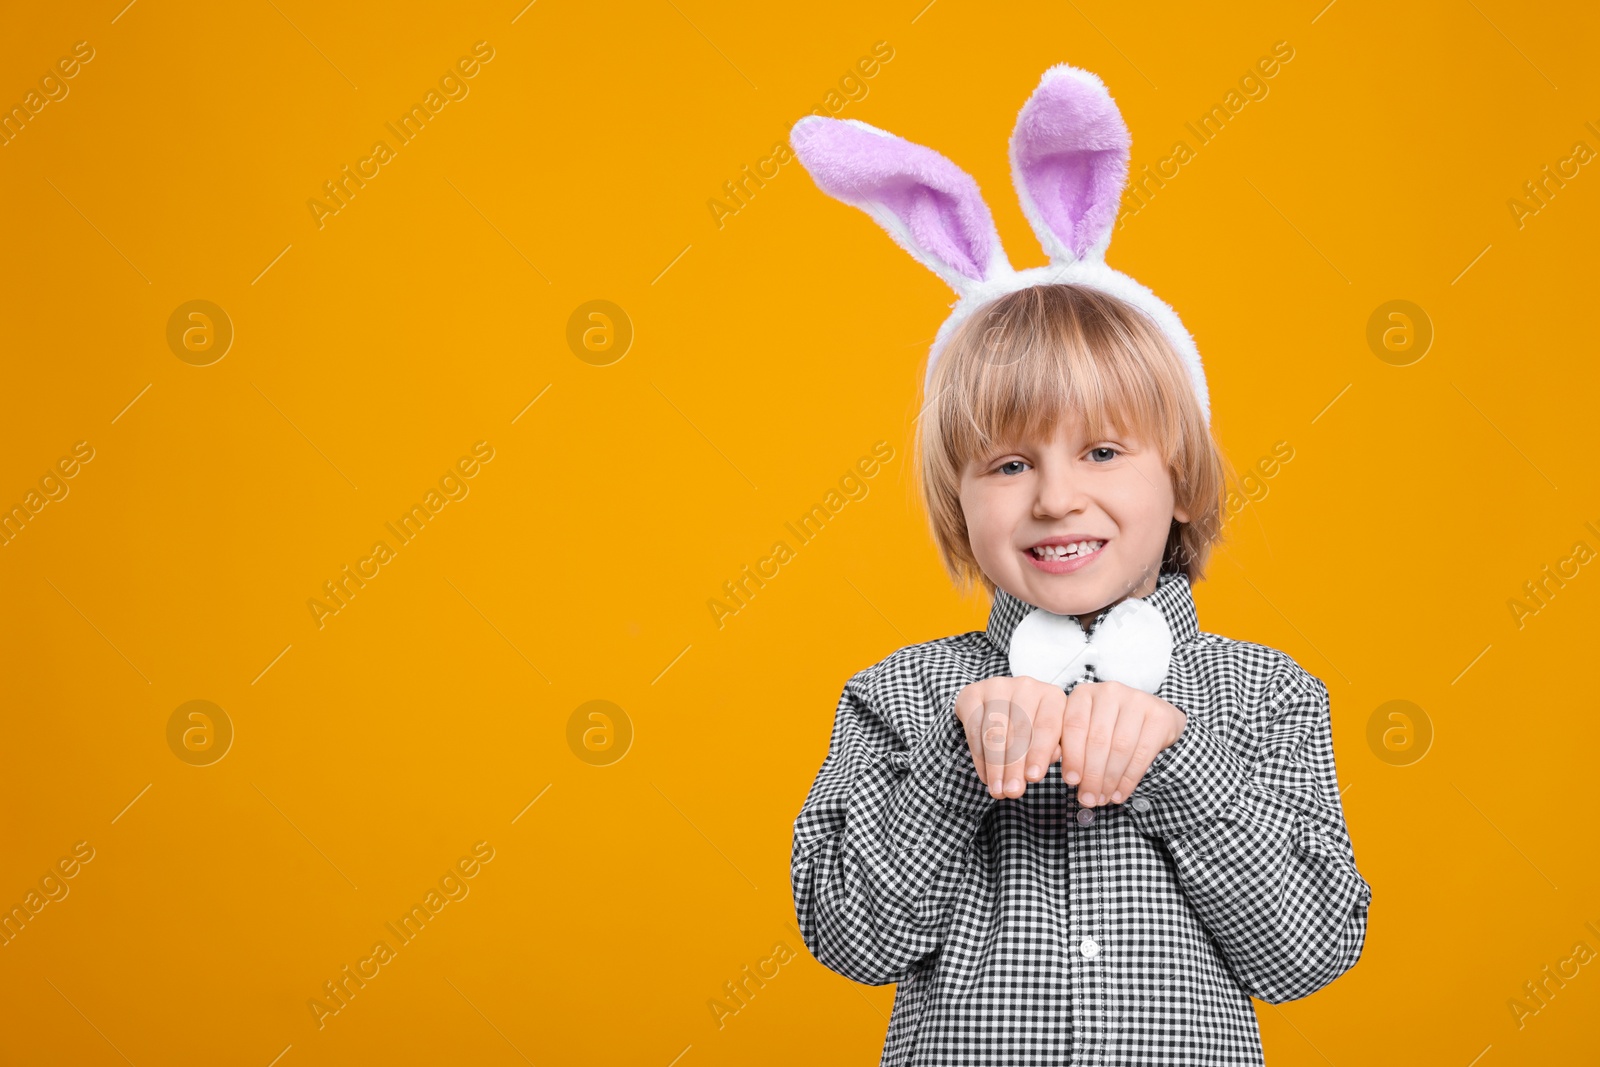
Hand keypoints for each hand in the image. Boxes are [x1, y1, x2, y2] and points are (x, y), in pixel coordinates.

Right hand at [953, 676, 1066, 799]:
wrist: (998, 709)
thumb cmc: (1031, 730)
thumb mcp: (1047, 739)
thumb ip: (1051, 749)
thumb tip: (1053, 757)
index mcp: (1052, 696)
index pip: (1047, 726)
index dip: (1040, 753)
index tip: (1034, 779)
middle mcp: (1026, 686)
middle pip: (1019, 729)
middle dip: (1015, 765)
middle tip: (1013, 792)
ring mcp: (998, 686)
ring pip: (995, 730)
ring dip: (996, 765)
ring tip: (998, 789)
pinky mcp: (972, 692)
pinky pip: (974, 727)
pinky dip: (979, 756)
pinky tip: (985, 776)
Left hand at [1059, 681, 1186, 806]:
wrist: (1152, 715)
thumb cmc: (1109, 727)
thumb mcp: (1086, 729)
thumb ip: (1072, 747)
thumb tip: (1071, 779)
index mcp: (1084, 693)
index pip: (1074, 726)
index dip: (1072, 756)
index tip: (1070, 781)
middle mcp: (1110, 691)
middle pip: (1098, 740)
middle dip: (1091, 775)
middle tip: (1087, 799)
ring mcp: (1137, 700)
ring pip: (1120, 748)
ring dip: (1110, 780)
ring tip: (1102, 799)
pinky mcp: (1159, 716)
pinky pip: (1142, 753)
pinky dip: (1129, 778)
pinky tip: (1119, 794)